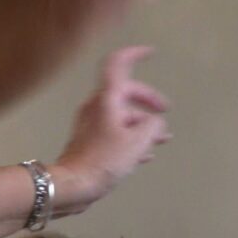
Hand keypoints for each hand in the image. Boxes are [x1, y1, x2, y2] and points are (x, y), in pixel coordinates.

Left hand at [50, 46, 172, 215]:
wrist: (73, 184)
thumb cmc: (104, 160)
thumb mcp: (137, 142)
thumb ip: (153, 127)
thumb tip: (156, 123)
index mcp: (108, 100)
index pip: (118, 64)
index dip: (134, 54)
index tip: (150, 52)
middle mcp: (97, 107)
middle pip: (125, 92)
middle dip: (148, 100)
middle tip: (165, 110)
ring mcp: (92, 124)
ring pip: (122, 115)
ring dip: (142, 124)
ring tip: (161, 140)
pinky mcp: (90, 141)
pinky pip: (115, 131)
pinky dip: (131, 137)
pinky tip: (144, 154)